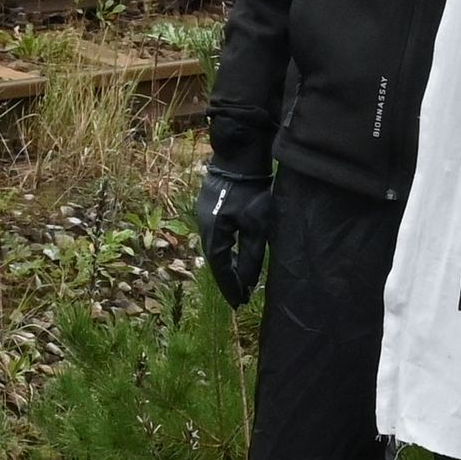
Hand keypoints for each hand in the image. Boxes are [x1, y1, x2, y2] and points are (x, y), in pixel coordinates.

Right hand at [192, 163, 272, 308]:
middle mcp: (204, 228)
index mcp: (214, 235)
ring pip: (216, 248)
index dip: (231, 287)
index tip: (240, 302)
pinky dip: (226, 250)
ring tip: (239, 279)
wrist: (239, 156)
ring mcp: (204, 216)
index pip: (221, 269)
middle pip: (216, 261)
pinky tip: (235, 254)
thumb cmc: (250, 191)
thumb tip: (249, 281)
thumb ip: (252, 255)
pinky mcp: (210, 206)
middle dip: (229, 279)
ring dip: (227, 265)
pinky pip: (217, 236)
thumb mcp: (256, 226)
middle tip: (240, 296)